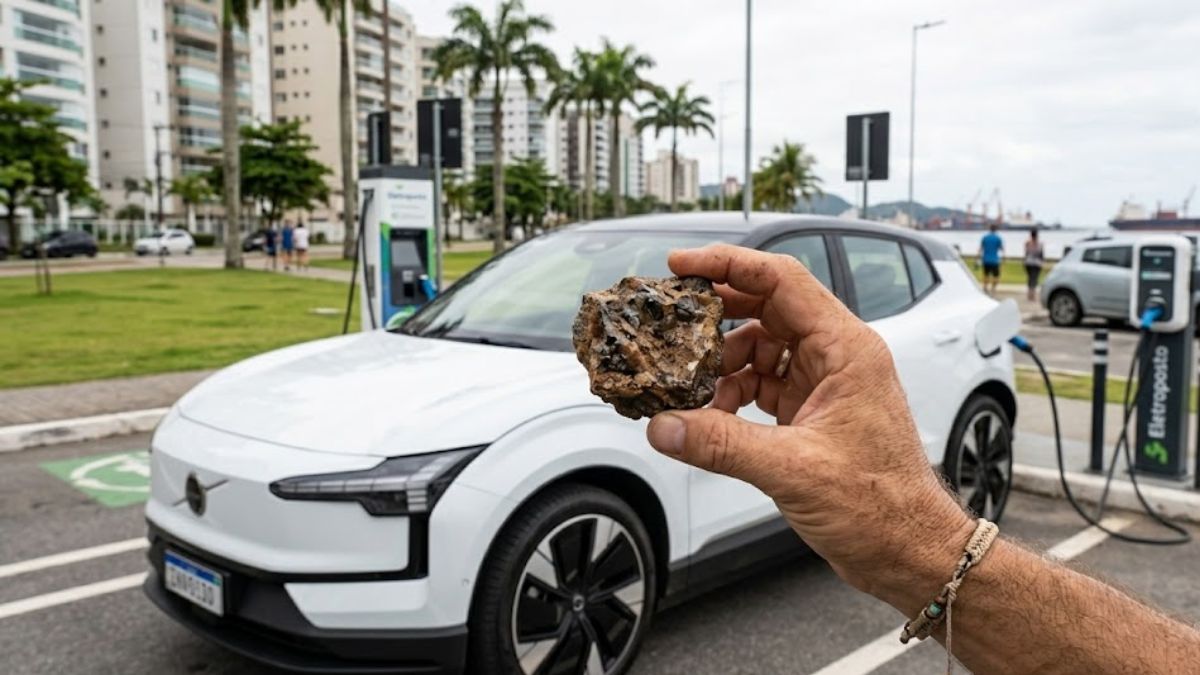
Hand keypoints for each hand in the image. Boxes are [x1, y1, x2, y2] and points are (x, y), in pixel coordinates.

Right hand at [646, 244, 972, 609]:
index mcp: (846, 349)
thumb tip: (664, 426)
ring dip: (721, 364)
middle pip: (766, 308)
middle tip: (671, 317)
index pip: (781, 281)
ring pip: (759, 348)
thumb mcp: (793, 470)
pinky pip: (761, 384)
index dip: (728, 265)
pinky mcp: (811, 411)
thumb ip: (722, 444)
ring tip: (689, 386)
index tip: (683, 265)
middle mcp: (836, 356)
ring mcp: (824, 383)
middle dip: (716, 314)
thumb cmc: (883, 507)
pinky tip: (710, 416)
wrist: (908, 551)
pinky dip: (731, 394)